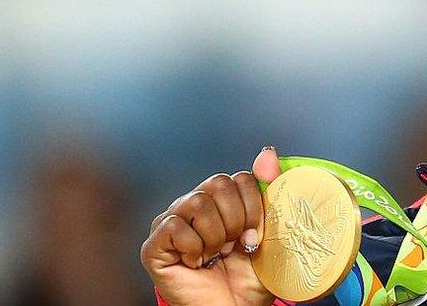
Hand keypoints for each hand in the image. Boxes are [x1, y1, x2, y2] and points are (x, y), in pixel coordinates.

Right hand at [141, 147, 282, 305]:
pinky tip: (197, 263)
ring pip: (196, 203)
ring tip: (216, 256)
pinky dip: (194, 248)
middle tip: (235, 247)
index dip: (254, 208)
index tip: (255, 238)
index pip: (240, 178)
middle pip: (218, 183)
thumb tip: (267, 151)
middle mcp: (193, 205)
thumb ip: (270, 189)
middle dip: (237, 220)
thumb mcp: (272, 231)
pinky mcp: (154, 244)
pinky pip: (174, 226)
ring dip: (216, 236)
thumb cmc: (250, 275)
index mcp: (221, 199)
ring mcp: (171, 223)